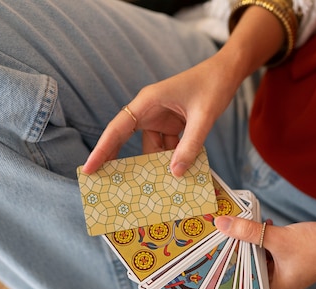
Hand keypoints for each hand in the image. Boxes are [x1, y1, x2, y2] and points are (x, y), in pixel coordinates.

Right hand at [82, 55, 240, 175]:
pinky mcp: (172, 125)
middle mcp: (148, 110)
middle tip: (106, 185)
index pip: (117, 128)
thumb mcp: (204, 116)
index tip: (88, 168)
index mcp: (147, 102)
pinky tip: (176, 175)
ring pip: (151, 148)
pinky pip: (167, 147)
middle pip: (125, 139)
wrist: (227, 73)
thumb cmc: (213, 85)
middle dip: (117, 161)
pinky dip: (171, 160)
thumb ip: (191, 144)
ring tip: (153, 188)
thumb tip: (175, 173)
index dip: (102, 150)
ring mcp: (160, 118)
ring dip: (155, 165)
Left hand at [215, 216, 315, 288]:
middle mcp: (271, 287)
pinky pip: (261, 250)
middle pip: (243, 269)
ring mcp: (276, 274)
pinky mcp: (281, 260)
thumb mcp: (279, 239)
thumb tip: (223, 223)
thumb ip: (249, 231)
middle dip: (231, 252)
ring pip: (251, 257)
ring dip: (242, 242)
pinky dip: (255, 239)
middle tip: (210, 236)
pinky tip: (250, 224)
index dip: (222, 268)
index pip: (238, 283)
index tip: (206, 254)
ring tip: (226, 226)